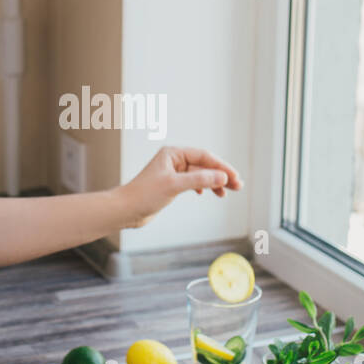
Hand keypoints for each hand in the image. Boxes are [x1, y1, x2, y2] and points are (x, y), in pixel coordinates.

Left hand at [118, 145, 242, 228]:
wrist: (125, 210)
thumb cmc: (144, 195)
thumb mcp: (174, 185)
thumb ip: (199, 180)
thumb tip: (221, 177)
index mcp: (173, 153)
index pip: (204, 157)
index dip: (221, 167)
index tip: (234, 178)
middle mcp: (173, 160)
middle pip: (204, 165)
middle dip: (221, 175)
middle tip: (237, 186)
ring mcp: (173, 172)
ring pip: (200, 175)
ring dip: (214, 182)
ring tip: (226, 193)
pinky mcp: (171, 185)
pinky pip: (193, 183)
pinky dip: (203, 187)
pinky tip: (208, 194)